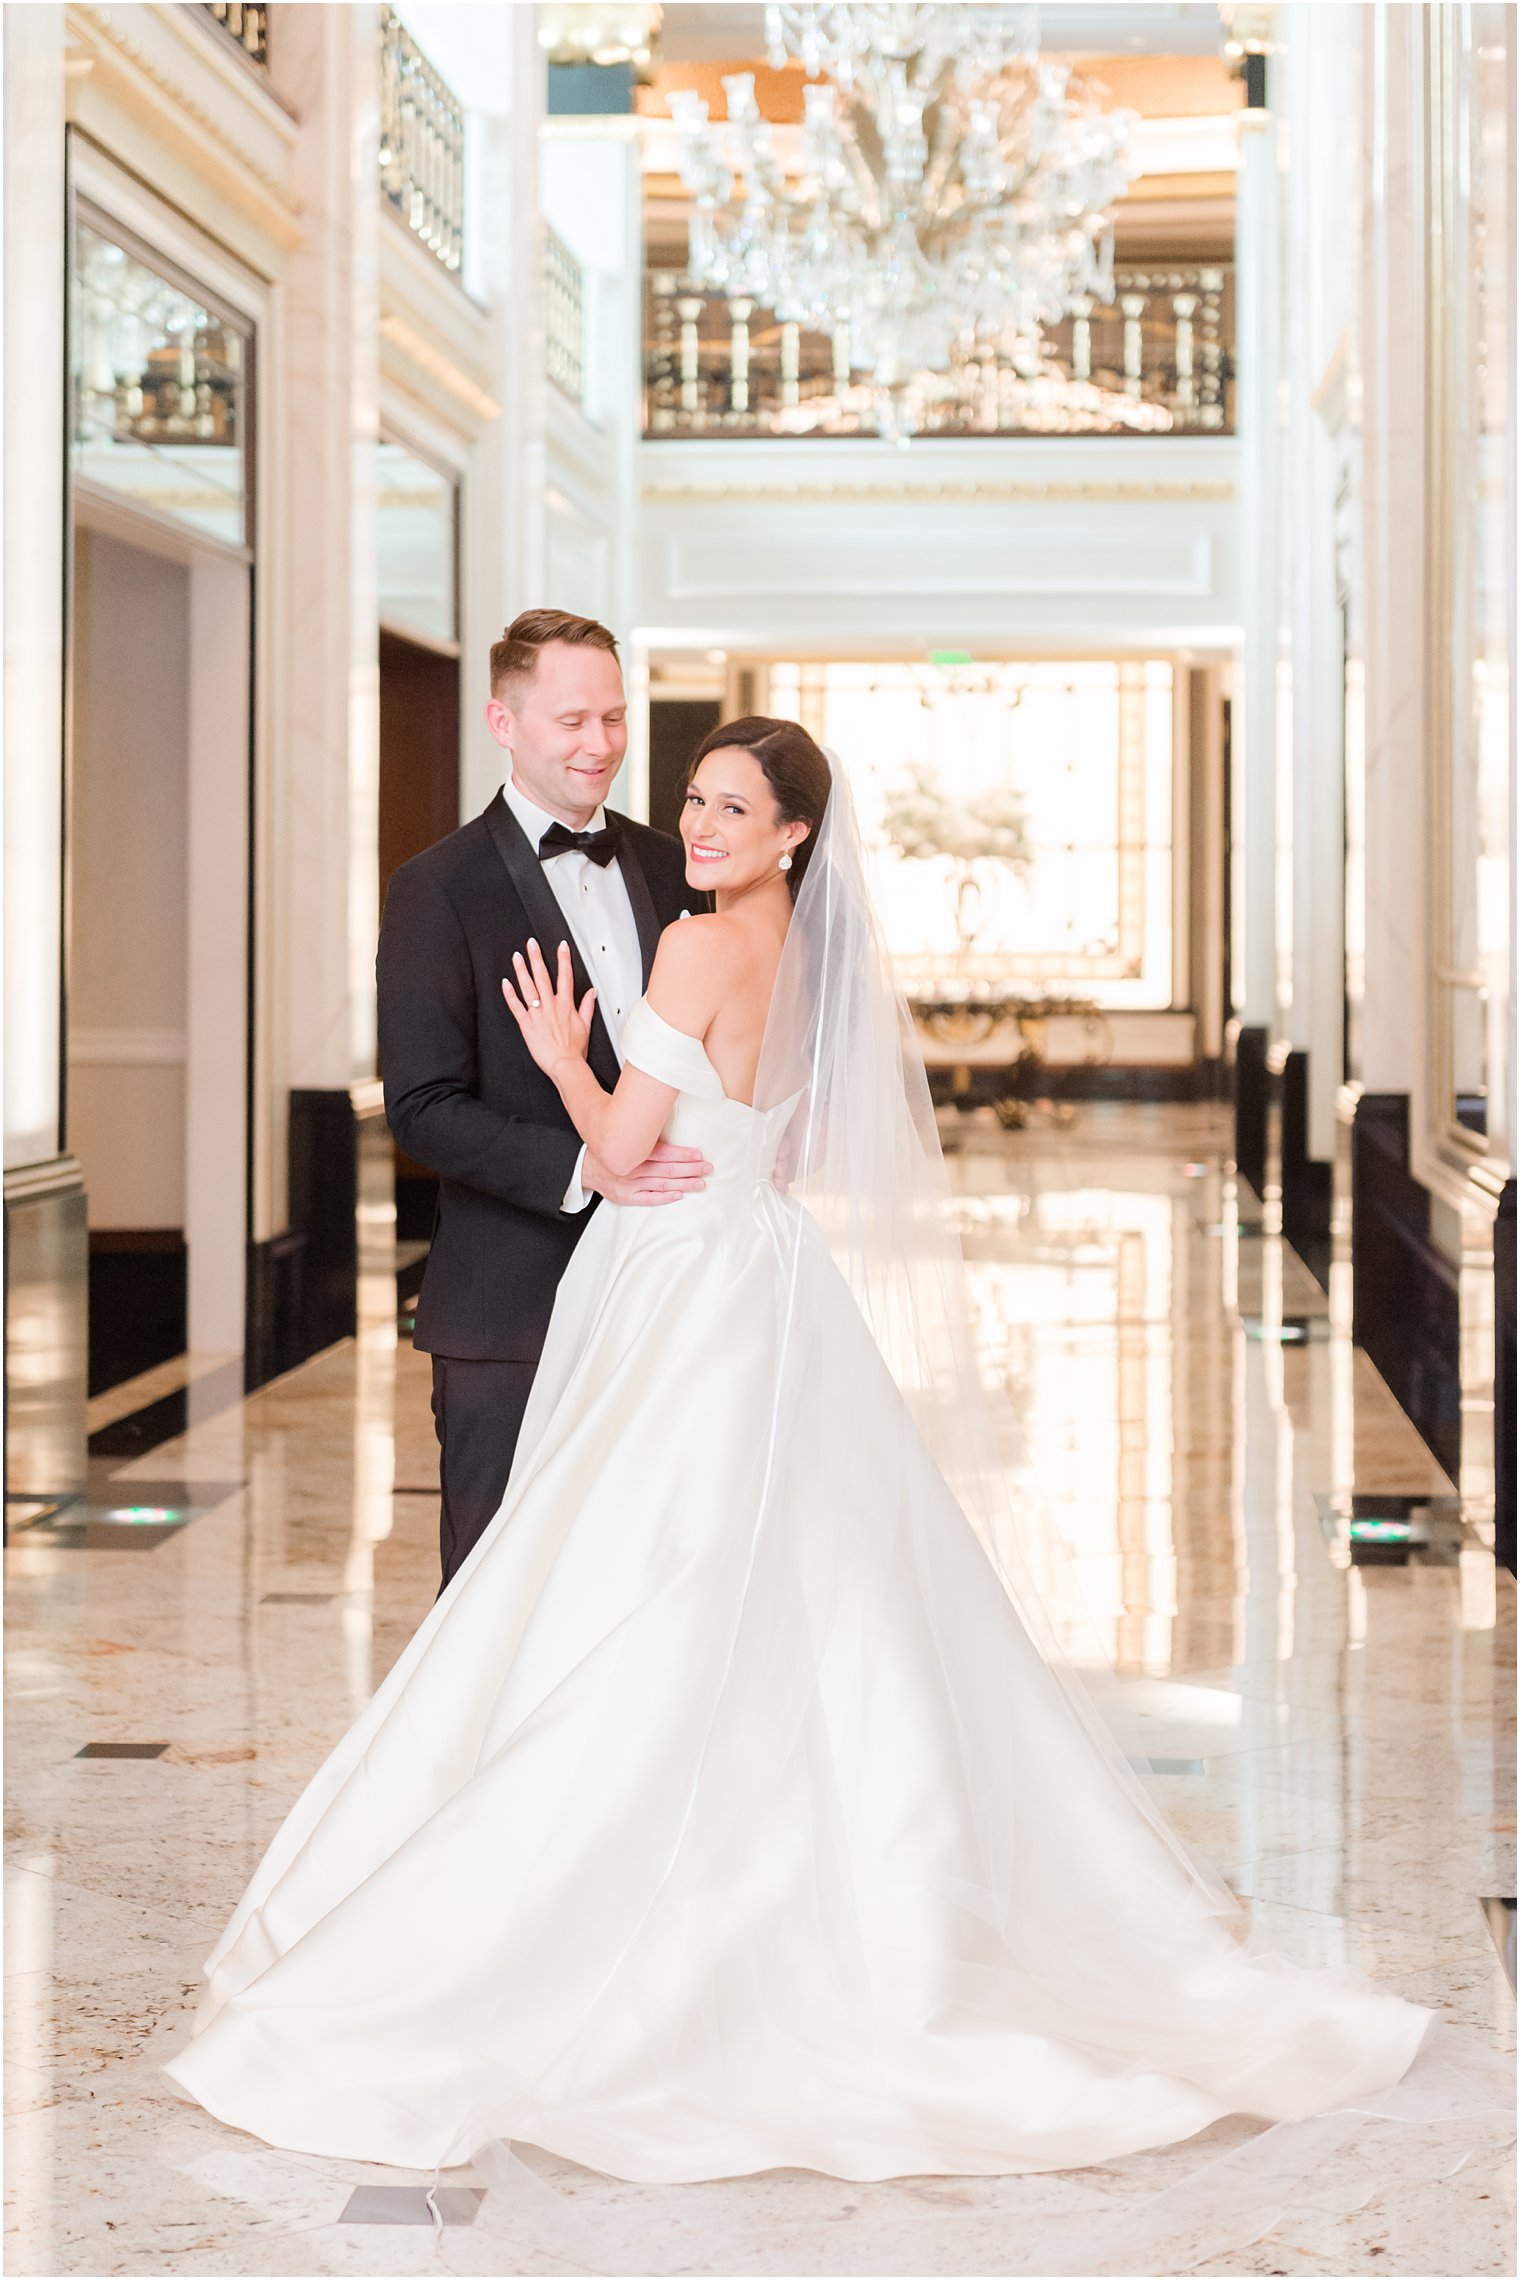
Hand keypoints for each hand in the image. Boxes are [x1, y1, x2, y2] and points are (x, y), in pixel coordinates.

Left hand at [501, 939, 592, 1079]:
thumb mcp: (586, 1026)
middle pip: (543, 976)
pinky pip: (516, 1006)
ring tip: (517, 957)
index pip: (565, 976)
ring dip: (522, 970)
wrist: (565, 1065)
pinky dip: (510, 994)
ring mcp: (538, 1014)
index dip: (563, 959)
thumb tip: (592, 993)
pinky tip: (505, 983)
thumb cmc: (575, 1050)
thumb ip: (587, 1006)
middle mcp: (551, 1006)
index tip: (561, 946)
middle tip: (532, 944)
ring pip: (528, 987)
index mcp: (566, 1005)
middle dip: (537, 958)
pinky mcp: (527, 1025)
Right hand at [584, 1142, 711, 1206]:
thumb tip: (663, 1118)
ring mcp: (629, 1184)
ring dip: (683, 1183)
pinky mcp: (626, 1197)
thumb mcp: (622, 1137)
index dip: (681, 1154)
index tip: (698, 1154)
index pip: (662, 1152)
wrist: (585, 1167)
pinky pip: (648, 1199)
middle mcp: (631, 1168)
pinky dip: (664, 1197)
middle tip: (707, 1168)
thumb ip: (642, 1134)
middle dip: (689, 1169)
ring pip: (661, 1184)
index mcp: (632, 1150)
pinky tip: (679, 1194)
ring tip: (700, 1183)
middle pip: (666, 1169)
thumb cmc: (610, 1150)